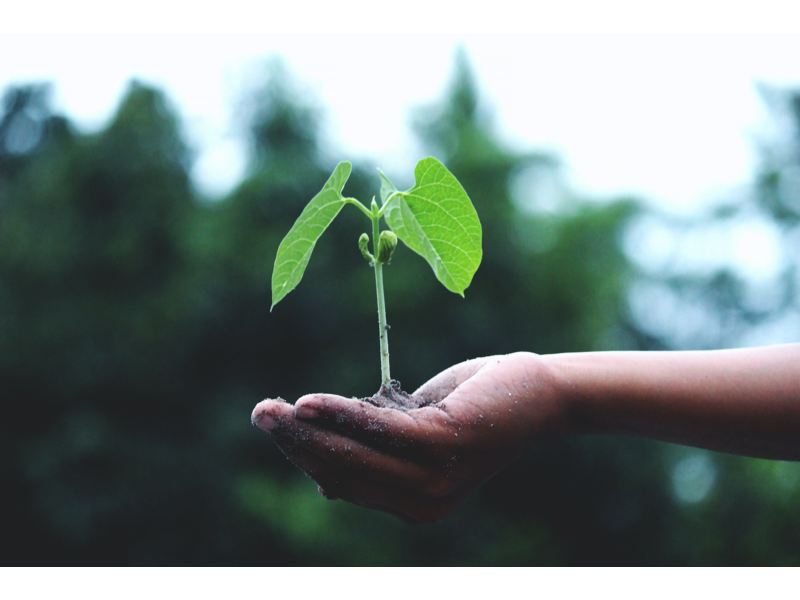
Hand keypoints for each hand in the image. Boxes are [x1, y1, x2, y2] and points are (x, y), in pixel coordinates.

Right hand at [252, 352, 567, 523]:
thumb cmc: (475, 406)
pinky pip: (379, 430)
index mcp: (414, 504)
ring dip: (307, 430)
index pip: (345, 482)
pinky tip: (309, 402)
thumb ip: (377, 451)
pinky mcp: (444, 446)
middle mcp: (423, 503)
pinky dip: (341, 415)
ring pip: (354, 455)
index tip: (276, 426)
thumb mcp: (417, 432)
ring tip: (272, 409)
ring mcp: (434, 479)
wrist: (539, 393)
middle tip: (260, 413)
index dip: (305, 456)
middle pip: (342, 472)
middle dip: (296, 443)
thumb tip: (324, 480)